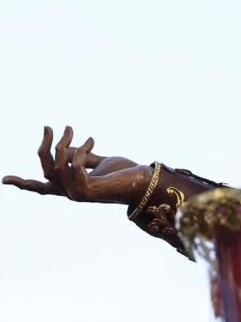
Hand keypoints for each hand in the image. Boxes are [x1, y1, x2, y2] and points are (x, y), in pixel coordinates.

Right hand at [3, 126, 149, 204]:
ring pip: (56, 166)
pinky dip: (80, 150)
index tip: (4, 179)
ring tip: (73, 130)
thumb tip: (67, 147)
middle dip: (45, 146)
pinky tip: (91, 140)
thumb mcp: (99, 161)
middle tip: (51, 127)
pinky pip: (73, 165)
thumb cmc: (126, 173)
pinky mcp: (86, 192)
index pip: (42, 188)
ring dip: (63, 144)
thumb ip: (82, 156)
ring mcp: (77, 195)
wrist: (146, 182)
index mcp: (71, 187)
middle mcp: (70, 194)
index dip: (23, 183)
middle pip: (44, 169)